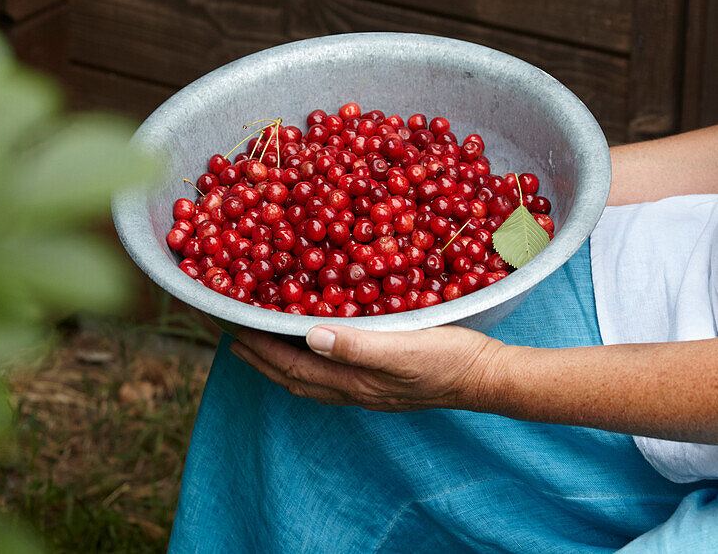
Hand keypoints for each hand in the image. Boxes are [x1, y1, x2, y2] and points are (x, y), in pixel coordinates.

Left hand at [231, 324, 509, 411]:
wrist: (486, 375)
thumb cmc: (446, 358)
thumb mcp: (402, 346)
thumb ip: (356, 345)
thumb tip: (308, 337)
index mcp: (354, 381)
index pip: (292, 367)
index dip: (259, 349)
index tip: (232, 329)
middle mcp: (355, 389)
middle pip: (294, 377)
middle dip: (260, 358)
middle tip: (232, 337)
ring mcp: (369, 387)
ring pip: (311, 378)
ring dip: (281, 362)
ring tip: (261, 344)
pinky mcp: (383, 378)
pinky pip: (331, 373)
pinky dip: (310, 361)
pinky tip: (316, 346)